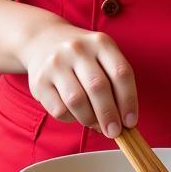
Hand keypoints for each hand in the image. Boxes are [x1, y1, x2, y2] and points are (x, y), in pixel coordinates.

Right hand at [18, 23, 136, 138]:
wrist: (42, 40)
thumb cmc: (82, 56)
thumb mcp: (102, 55)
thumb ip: (115, 82)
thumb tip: (123, 120)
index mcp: (100, 43)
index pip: (121, 73)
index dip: (129, 101)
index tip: (131, 122)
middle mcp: (77, 49)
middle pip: (98, 87)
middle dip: (109, 115)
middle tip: (114, 132)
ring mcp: (56, 64)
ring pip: (77, 101)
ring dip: (90, 119)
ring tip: (95, 124)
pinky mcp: (39, 81)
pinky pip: (59, 110)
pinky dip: (71, 119)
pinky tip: (76, 115)